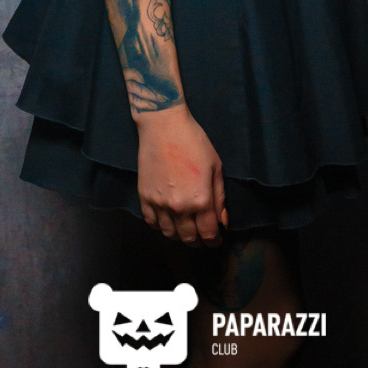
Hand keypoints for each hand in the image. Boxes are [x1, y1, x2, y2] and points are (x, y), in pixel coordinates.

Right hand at [135, 105, 228, 246]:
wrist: (164, 126)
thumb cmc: (194, 141)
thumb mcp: (215, 166)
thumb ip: (219, 197)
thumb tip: (223, 222)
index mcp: (201, 200)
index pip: (208, 233)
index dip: (214, 240)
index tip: (216, 240)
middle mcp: (180, 207)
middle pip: (189, 238)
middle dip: (198, 241)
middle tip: (202, 237)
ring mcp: (159, 204)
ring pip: (169, 234)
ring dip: (179, 236)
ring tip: (185, 229)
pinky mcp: (145, 197)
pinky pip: (152, 223)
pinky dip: (160, 226)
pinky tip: (167, 220)